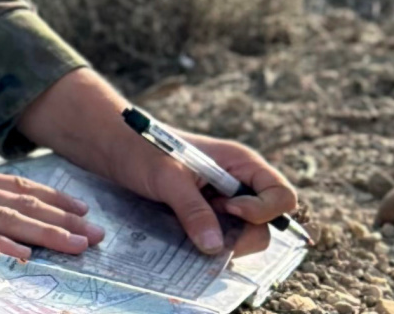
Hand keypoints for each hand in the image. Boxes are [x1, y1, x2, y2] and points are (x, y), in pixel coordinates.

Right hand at [0, 105, 104, 258]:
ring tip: (79, 245)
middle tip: (97, 232)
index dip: (49, 197)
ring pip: (7, 218)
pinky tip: (24, 255)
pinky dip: (0, 245)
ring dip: (47, 233)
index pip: (12, 186)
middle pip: (20, 203)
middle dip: (62, 219)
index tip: (79, 206)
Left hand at [97, 128, 299, 253]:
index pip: (282, 195)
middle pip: (267, 223)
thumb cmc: (140, 149)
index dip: (263, 209)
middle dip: (243, 235)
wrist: (112, 149)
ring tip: (191, 231)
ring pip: (244, 235)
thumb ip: (192, 209)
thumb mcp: (166, 177)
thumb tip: (215, 245)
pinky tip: (187, 238)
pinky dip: (210, 243)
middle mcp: (238, 184)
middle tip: (207, 233)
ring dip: (224, 242)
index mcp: (240, 163)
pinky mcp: (206, 216)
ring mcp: (223, 202)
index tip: (229, 208)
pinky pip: (221, 237)